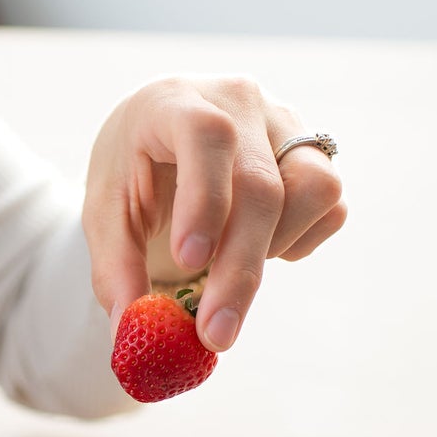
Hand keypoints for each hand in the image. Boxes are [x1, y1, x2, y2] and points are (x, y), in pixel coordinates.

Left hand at [83, 76, 345, 351]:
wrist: (164, 142)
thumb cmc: (133, 173)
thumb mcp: (107, 214)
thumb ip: (116, 270)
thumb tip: (131, 335)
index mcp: (176, 101)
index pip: (206, 135)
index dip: (205, 199)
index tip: (189, 262)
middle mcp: (239, 101)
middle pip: (260, 186)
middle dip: (239, 269)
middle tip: (216, 334)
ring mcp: (285, 122)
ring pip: (314, 190)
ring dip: (273, 246)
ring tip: (228, 255)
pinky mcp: (316, 152)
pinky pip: (330, 208)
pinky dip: (297, 241)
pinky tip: (257, 241)